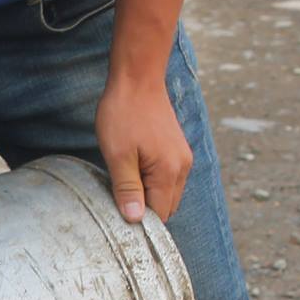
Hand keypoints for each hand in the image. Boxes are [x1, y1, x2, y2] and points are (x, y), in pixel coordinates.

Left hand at [95, 79, 192, 221]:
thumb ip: (127, 189)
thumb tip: (135, 220)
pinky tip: (133, 169)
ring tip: (124, 179)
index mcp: (169, 172)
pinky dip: (152, 182)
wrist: (137, 78)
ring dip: (147, 195)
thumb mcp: (118, 155)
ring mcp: (182, 158)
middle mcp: (182, 168)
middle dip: (144, 209)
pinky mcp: (177, 150)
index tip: (117, 215)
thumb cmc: (124, 114)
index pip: (159, 215)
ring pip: (167, 193)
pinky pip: (167, 178)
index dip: (138, 221)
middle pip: (166, 207)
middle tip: (117, 197)